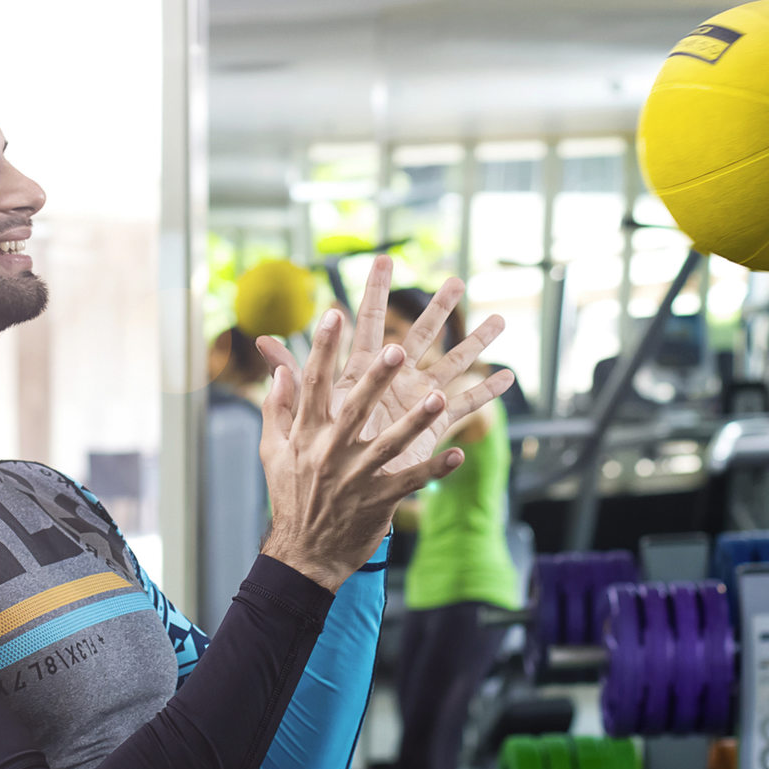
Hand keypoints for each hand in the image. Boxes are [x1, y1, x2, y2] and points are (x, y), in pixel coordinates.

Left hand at [256, 256, 514, 475]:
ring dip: (474, 343)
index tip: (381, 260)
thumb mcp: (302, 415)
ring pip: (450, 365)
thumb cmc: (317, 461)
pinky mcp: (431, 430)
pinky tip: (507, 376)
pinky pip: (464, 408)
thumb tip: (261, 341)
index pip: (368, 324)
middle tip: (457, 280)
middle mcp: (392, 382)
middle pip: (418, 336)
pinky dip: (485, 393)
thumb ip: (291, 377)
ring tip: (500, 320)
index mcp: (361, 374)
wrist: (333, 507)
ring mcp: (415, 404)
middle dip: (437, 308)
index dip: (372, 293)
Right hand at [256, 305, 466, 591]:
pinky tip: (457, 455)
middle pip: (355, 408)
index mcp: (305, 435)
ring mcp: (356, 477)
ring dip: (415, 421)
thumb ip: (277, 409)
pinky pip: (410, 481)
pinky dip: (434, 469)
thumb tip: (277, 370)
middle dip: (376, 379)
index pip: (313, 384)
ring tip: (437, 398)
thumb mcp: (274, 452)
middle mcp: (330, 452)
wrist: (303, 555)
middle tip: (396, 349)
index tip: (334, 313)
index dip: (323, 348)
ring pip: (389, 443)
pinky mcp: (379, 501)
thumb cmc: (290, 497)